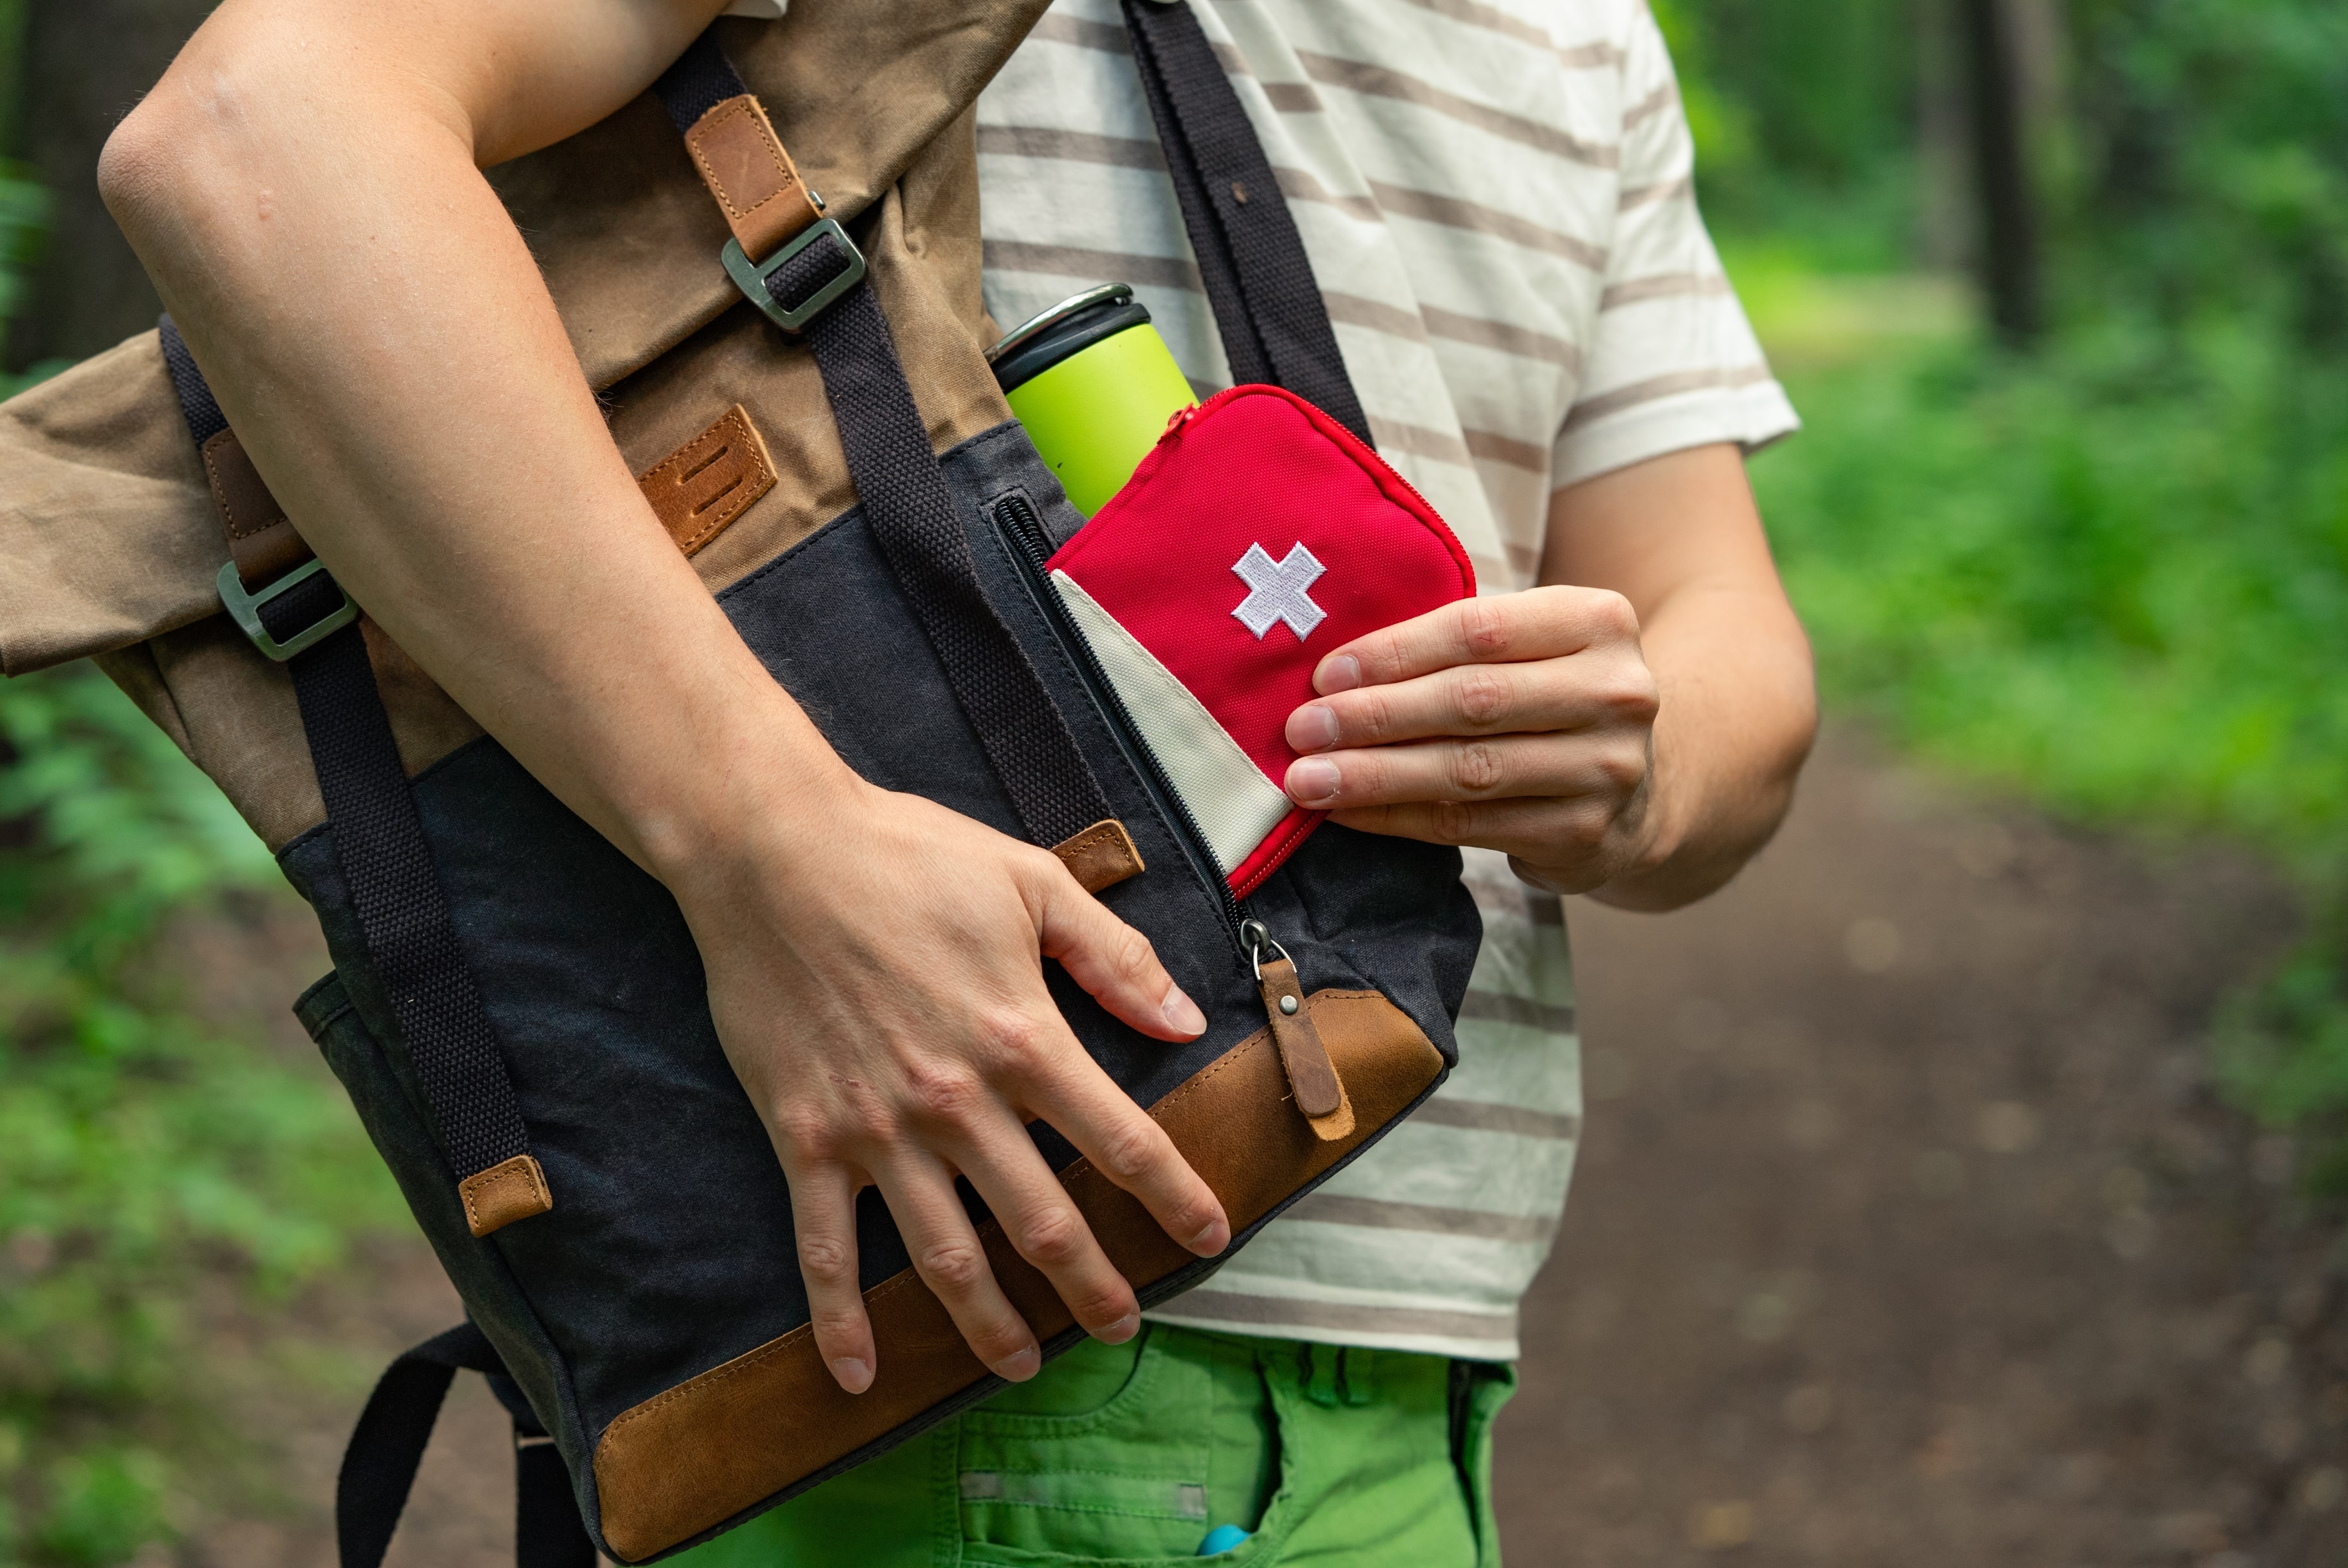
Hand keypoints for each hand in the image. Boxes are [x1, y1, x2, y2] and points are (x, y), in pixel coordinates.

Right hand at [671, 776, 1230, 1394]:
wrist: (773, 852)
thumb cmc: (908, 857)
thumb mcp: (1033, 882)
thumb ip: (1114, 957)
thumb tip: (1185, 1021)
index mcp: (1023, 1038)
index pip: (1122, 1140)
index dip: (1175, 1196)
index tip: (1211, 1238)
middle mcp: (958, 1102)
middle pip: (1043, 1223)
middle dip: (1092, 1287)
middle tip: (1123, 1327)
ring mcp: (878, 1131)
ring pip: (946, 1258)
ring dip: (990, 1326)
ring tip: (1023, 1367)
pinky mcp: (806, 1140)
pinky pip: (824, 1249)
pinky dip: (840, 1320)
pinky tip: (857, 1376)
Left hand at [1280, 587, 1660, 892]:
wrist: (1640, 788)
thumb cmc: (1549, 698)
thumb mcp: (1530, 648)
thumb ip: (1457, 648)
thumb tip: (1334, 674)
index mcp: (1598, 621)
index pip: (1479, 630)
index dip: (1395, 653)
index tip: (1325, 674)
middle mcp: (1616, 692)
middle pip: (1472, 702)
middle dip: (1375, 716)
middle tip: (1302, 729)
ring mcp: (1607, 769)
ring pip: (1468, 770)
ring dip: (1375, 775)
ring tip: (1308, 778)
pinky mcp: (1583, 834)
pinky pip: (1467, 826)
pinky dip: (1397, 818)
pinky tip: (1347, 812)